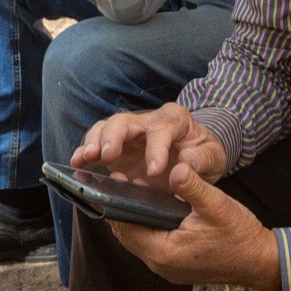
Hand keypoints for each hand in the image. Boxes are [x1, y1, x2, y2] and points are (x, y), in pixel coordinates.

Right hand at [71, 103, 227, 187]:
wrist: (195, 157)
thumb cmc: (203, 155)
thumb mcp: (214, 157)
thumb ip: (203, 160)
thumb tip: (187, 162)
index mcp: (174, 119)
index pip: (162, 128)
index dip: (156, 148)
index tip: (154, 170)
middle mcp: (148, 121)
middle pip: (125, 121)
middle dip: (114, 137)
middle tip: (107, 155)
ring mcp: (130, 134)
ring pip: (106, 128)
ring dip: (95, 142)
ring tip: (87, 158)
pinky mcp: (117, 148)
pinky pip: (97, 144)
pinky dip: (85, 152)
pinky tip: (77, 163)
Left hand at [108, 161, 280, 290]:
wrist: (259, 261)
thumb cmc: (239, 236)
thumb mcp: (216, 205)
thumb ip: (192, 185)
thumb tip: (176, 166)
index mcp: (164, 252)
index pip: (126, 226)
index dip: (119, 202)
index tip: (118, 179)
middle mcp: (160, 265)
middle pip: (126, 235)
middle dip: (123, 209)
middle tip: (125, 182)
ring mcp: (166, 269)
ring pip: (136, 241)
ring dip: (135, 219)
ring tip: (138, 192)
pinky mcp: (174, 268)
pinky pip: (150, 246)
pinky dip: (147, 228)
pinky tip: (155, 210)